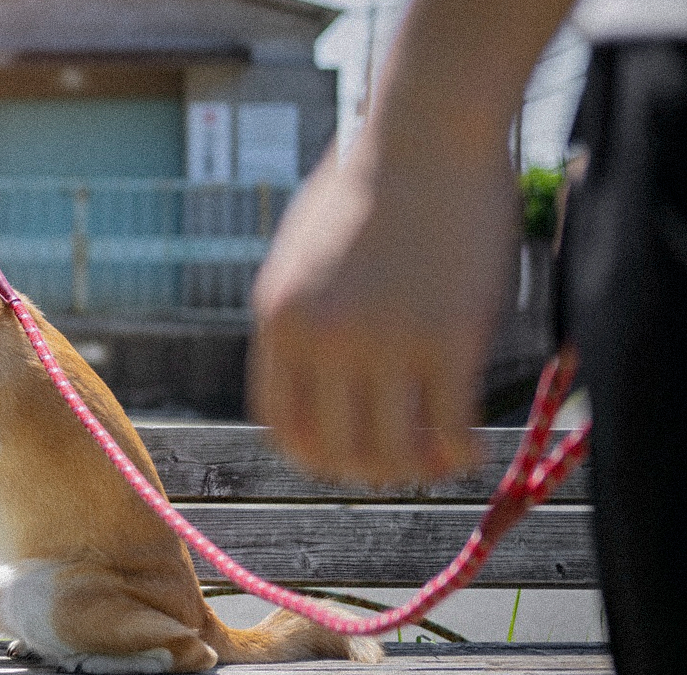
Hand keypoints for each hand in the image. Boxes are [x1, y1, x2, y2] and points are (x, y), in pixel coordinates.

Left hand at [249, 144, 517, 486]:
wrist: (425, 130)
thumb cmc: (368, 184)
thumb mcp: (303, 256)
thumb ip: (302, 318)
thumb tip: (314, 383)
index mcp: (279, 320)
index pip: (282, 427)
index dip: (314, 457)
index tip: (342, 458)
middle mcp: (322, 338)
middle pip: (335, 452)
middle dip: (367, 470)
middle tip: (398, 461)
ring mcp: (384, 341)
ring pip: (391, 453)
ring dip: (414, 469)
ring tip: (434, 458)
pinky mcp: (449, 337)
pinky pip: (450, 430)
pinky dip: (459, 454)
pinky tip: (468, 449)